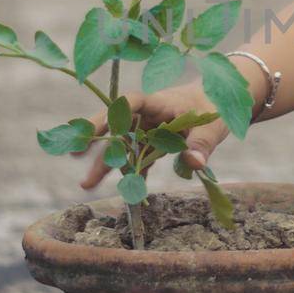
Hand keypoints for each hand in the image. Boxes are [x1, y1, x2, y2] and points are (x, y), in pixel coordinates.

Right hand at [70, 82, 227, 189]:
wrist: (220, 104)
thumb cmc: (216, 107)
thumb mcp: (212, 126)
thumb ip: (201, 144)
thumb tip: (194, 163)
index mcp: (158, 102)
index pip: (131, 102)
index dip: (112, 113)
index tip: (95, 127)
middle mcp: (148, 115)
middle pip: (118, 126)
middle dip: (97, 141)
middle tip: (73, 154)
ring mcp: (149, 129)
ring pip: (124, 145)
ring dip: (107, 163)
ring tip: (87, 184)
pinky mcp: (155, 142)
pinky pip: (139, 157)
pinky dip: (131, 173)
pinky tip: (124, 190)